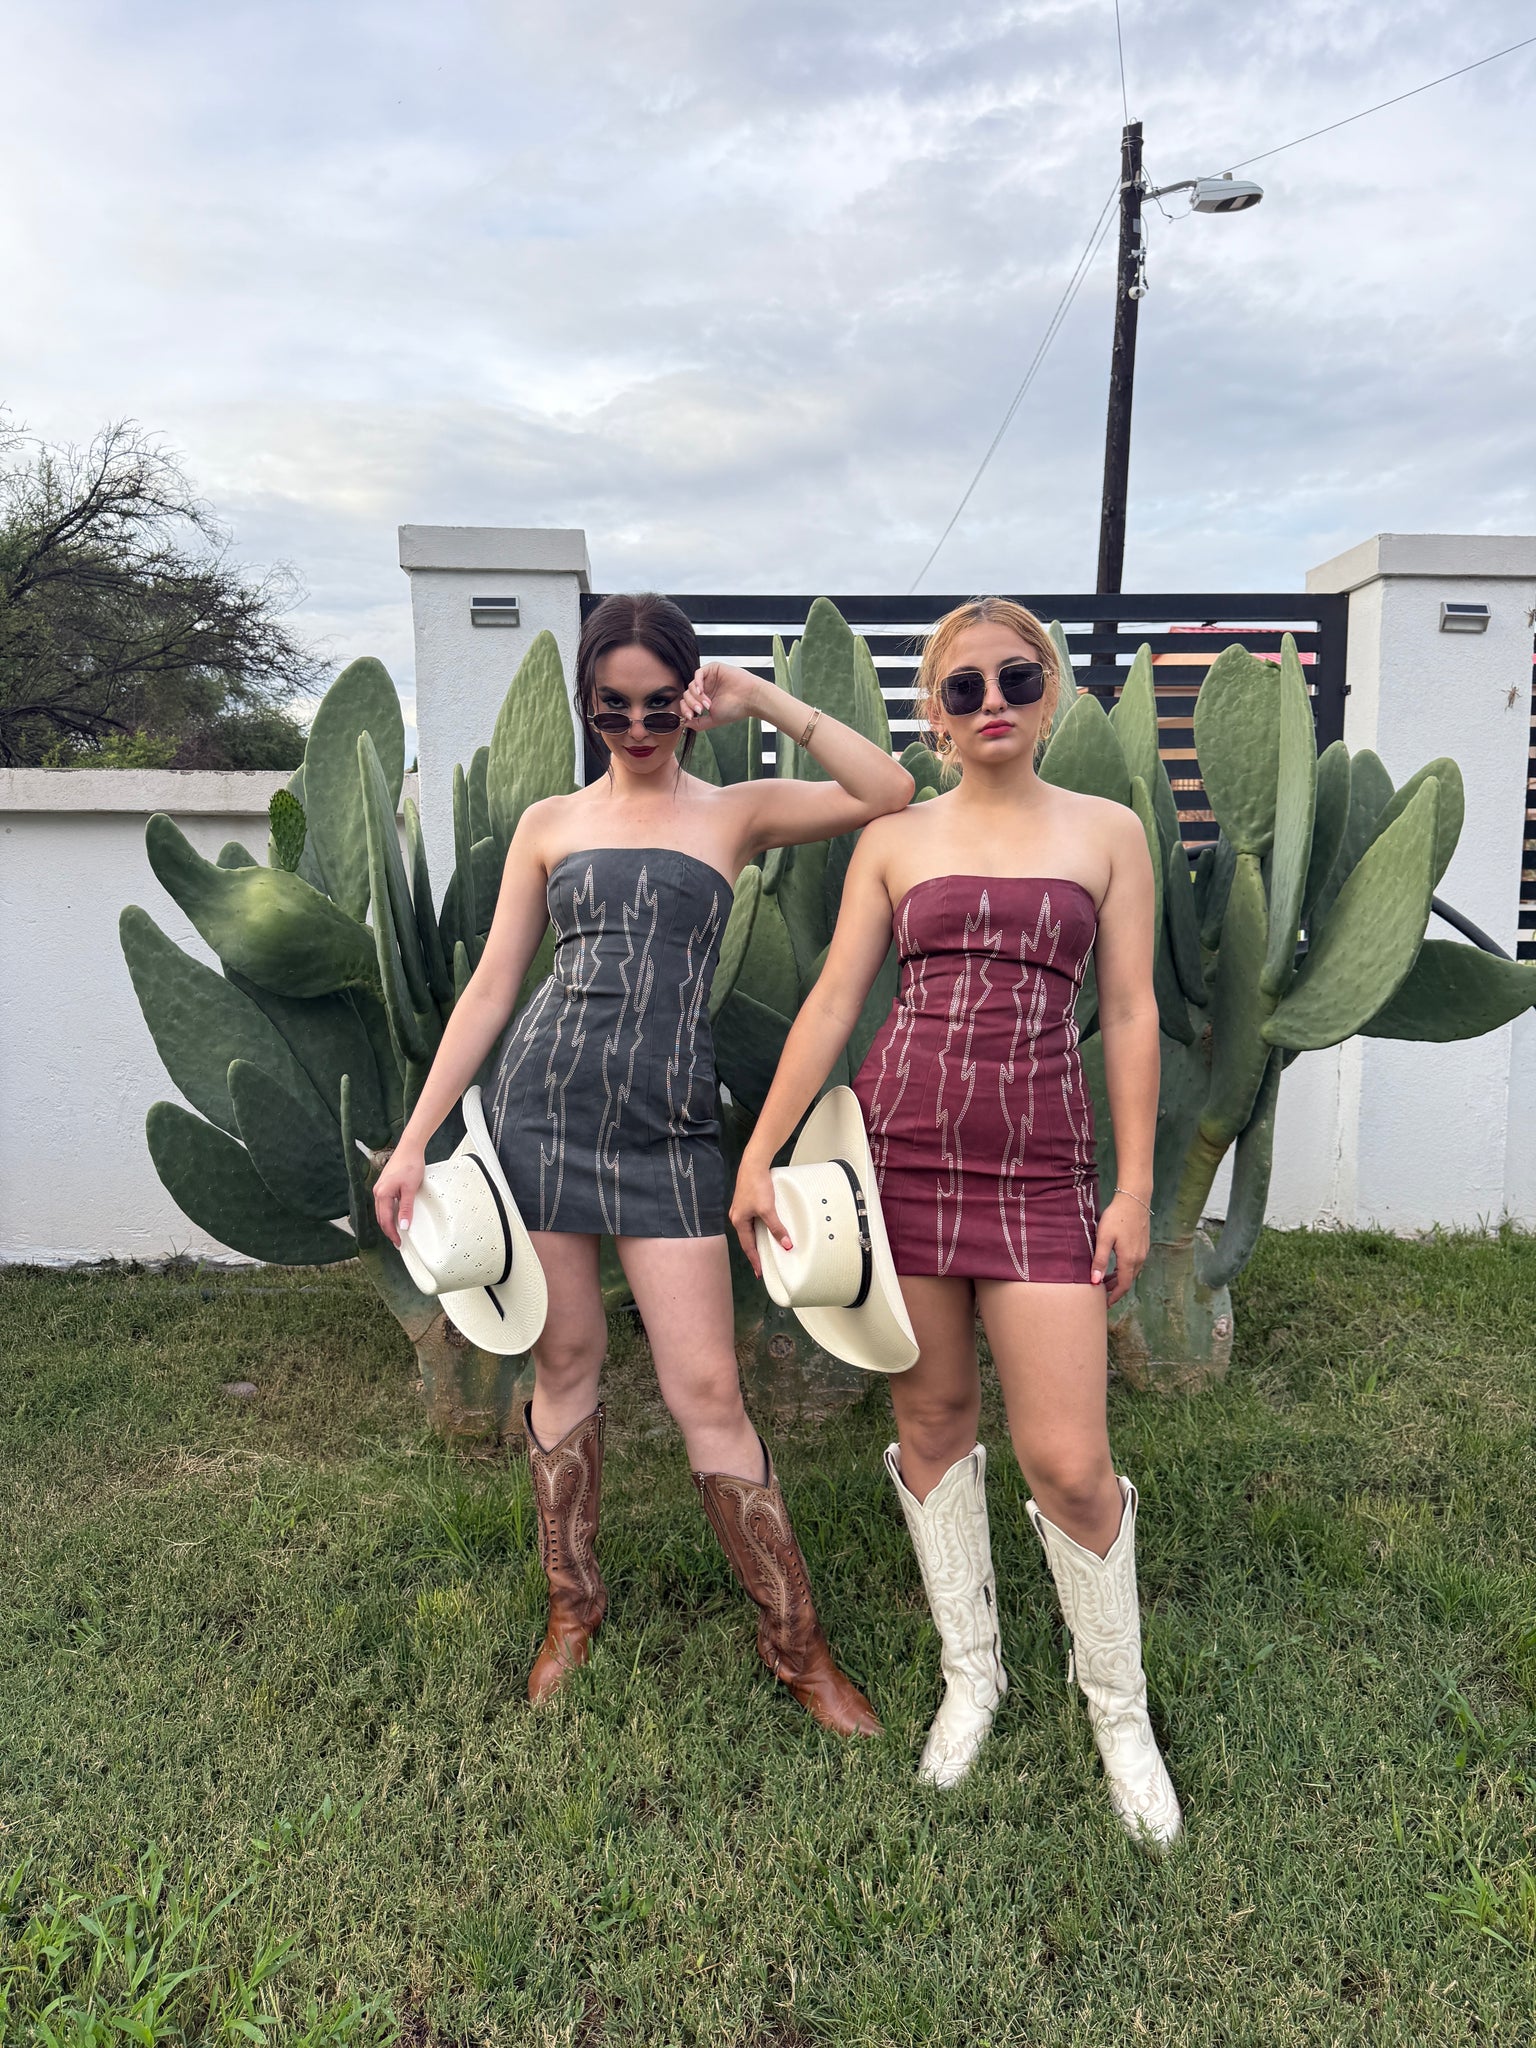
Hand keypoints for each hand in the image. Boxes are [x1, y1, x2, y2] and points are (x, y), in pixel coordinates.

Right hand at [372, 1142, 425, 1247]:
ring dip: (388, 1222)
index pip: (385, 1220)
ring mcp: (380, 1187)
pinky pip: (385, 1203)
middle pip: (381, 1217)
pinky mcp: (385, 1184)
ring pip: (382, 1210)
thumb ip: (406, 1208)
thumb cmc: (410, 1165)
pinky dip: (389, 1212)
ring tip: (398, 1231)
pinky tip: (397, 1215)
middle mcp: (378, 1192)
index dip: (392, 1233)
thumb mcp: (410, 1189)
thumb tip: (403, 1226)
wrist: (410, 1147)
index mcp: (382, 1194)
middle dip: (389, 1230)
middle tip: (398, 1241)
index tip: (399, 1243)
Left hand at [677, 661, 762, 732]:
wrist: (750, 699)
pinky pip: (698, 673)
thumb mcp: (713, 719)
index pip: (687, 702)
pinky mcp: (713, 669)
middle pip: (687, 694)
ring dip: (696, 696)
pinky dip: (697, 683)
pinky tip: (701, 691)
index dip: (685, 709)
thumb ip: (698, 723)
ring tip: (707, 704)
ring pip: (691, 685)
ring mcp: (709, 679)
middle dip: (691, 704)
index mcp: (705, 699)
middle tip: (700, 710)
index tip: (690, 716)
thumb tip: (684, 723)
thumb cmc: (735, 709)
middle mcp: (706, 688)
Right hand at [729, 1155, 791, 1277]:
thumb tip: (786, 1245)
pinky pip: (753, 1221)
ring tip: (766, 1251)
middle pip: (748, 1240)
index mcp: (739, 1221)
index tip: (760, 1272)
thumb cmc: (757, 1186)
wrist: (754, 1165)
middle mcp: (737, 1217)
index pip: (748, 1246)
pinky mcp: (748, 1202)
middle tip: (763, 1265)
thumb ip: (776, 1228)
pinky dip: (760, 1229)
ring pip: (751, 1230)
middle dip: (755, 1252)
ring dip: (758, 1240)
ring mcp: (741, 1209)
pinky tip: (766, 1230)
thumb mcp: (768, 1210)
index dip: (755, 1260)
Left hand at [1091, 1192, 1149, 1304]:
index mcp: (1129, 1259)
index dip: (1114, 1297)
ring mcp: (1143, 1251)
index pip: (1123, 1285)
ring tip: (1106, 1280)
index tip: (1105, 1304)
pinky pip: (1135, 1263)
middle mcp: (1139, 1258)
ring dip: (1120, 1278)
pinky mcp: (1143, 1244)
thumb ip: (1100, 1260)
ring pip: (1132, 1272)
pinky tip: (1116, 1265)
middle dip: (1115, 1288)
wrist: (1134, 1199)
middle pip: (1128, 1280)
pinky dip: (1125, 1269)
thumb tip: (1095, 1281)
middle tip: (1102, 1293)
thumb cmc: (1117, 1217)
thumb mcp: (1104, 1238)